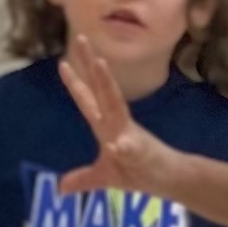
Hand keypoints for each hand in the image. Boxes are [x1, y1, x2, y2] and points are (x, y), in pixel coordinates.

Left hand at [54, 35, 182, 197]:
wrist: (167, 180)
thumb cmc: (136, 172)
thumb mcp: (103, 178)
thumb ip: (82, 179)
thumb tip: (60, 187)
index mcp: (105, 126)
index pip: (87, 99)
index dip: (75, 82)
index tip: (63, 61)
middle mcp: (116, 123)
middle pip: (100, 90)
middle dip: (90, 65)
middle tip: (81, 38)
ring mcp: (129, 135)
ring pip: (115, 106)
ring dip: (106, 85)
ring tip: (99, 64)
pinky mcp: (140, 153)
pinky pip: (130, 149)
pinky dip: (123, 147)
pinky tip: (116, 145)